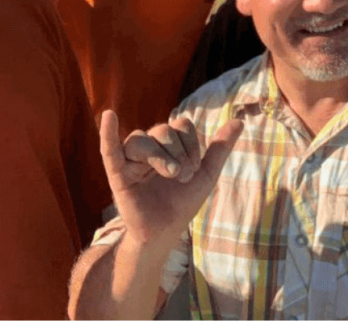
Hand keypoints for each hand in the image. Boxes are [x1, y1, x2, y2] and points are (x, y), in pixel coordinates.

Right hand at [98, 110, 242, 246]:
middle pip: (163, 129)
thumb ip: (220, 148)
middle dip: (178, 152)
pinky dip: (107, 133)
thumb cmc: (183, 202)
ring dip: (159, 155)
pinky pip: (109, 149)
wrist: (165, 231)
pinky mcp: (117, 174)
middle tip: (182, 176)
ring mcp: (131, 160)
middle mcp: (148, 147)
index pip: (180, 125)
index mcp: (168, 144)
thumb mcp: (206, 173)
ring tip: (171, 174)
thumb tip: (240, 121)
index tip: (195, 167)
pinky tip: (108, 116)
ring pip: (141, 139)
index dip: (192, 142)